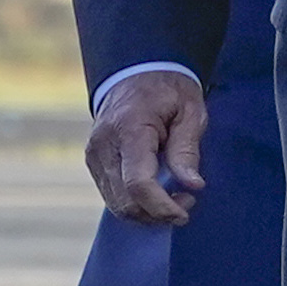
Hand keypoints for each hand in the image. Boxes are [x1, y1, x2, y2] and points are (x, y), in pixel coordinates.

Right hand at [87, 70, 206, 225]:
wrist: (135, 72)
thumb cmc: (168, 90)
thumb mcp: (190, 111)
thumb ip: (187, 150)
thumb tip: (193, 186)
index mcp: (129, 129)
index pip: (138, 183)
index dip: (162, 207)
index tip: (185, 213)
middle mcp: (104, 145)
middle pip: (125, 201)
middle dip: (158, 213)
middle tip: (188, 200)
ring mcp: (94, 155)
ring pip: (117, 205)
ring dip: (148, 213)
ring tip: (176, 197)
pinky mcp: (94, 163)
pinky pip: (113, 196)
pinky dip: (137, 204)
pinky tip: (158, 193)